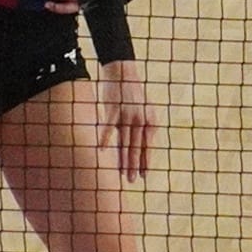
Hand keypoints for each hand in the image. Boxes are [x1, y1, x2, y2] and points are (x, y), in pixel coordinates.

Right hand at [97, 60, 156, 180]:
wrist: (123, 71)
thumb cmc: (133, 93)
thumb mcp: (144, 109)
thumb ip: (143, 127)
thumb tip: (140, 146)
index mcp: (150, 120)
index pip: (147, 146)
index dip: (145, 161)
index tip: (143, 176)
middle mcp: (140, 119)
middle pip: (135, 147)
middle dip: (133, 165)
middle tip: (130, 180)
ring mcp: (127, 115)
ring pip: (123, 142)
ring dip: (122, 159)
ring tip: (120, 174)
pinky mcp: (113, 109)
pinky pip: (108, 128)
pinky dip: (104, 140)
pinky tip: (101, 152)